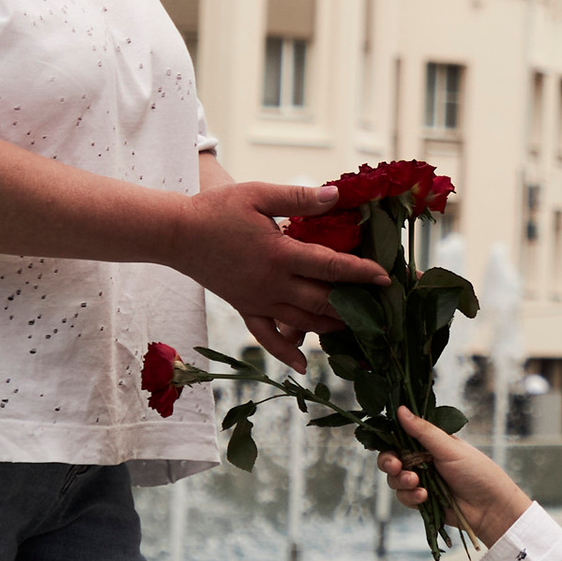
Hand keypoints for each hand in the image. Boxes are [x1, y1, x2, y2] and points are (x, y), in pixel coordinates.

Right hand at [182, 177, 386, 369]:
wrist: (175, 233)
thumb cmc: (216, 209)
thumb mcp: (258, 194)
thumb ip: (298, 198)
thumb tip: (336, 196)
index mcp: (279, 254)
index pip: (330, 266)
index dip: (361, 272)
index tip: (385, 277)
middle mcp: (272, 284)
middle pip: (323, 300)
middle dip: (355, 303)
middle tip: (381, 305)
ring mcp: (258, 301)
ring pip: (302, 321)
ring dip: (331, 326)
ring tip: (357, 325)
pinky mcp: (244, 308)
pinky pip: (266, 337)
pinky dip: (285, 353)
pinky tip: (302, 366)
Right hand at [377, 406, 530, 549]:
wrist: (490, 507)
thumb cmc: (477, 471)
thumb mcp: (449, 447)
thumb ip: (423, 431)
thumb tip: (401, 409)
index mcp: (429, 442)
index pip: (401, 437)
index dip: (390, 441)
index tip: (387, 445)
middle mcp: (423, 460)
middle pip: (391, 458)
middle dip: (389, 462)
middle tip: (396, 466)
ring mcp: (422, 481)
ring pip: (394, 479)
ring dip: (401, 481)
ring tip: (416, 482)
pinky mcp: (421, 500)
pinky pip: (403, 497)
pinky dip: (410, 496)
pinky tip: (424, 496)